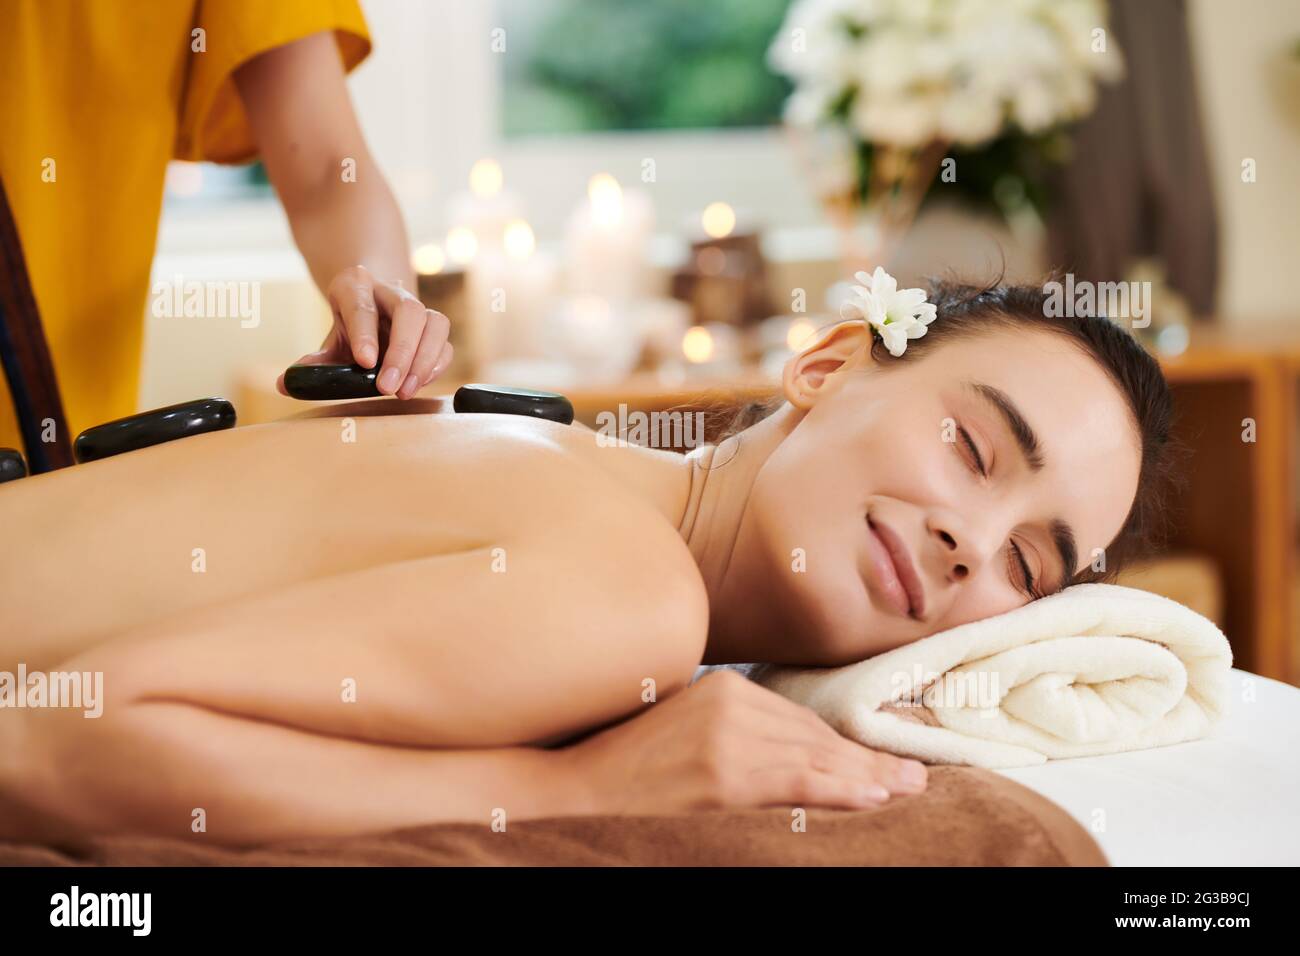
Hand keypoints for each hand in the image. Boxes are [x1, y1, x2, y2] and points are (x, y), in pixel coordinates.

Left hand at [277, 264, 453, 399]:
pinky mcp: (434, 327)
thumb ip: (313, 362)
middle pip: (409, 312)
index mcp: (356, 286)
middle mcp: (391, 291)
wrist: (374, 304)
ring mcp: (418, 307)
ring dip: (424, 360)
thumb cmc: (350, 327)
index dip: (365, 334)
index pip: (362, 307)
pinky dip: (435, 366)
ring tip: (404, 391)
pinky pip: (445, 343)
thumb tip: (285, 384)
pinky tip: (418, 384)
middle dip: (401, 352)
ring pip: (434, 322)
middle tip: (387, 388)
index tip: (365, 363)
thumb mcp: (329, 339)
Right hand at [562, 669, 927, 814]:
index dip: (845, 744)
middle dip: (867, 760)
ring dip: (866, 778)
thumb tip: (799, 748)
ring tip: (906, 790)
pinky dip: (841, 790)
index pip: (800, 719)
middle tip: (915, 776)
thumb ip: (736, 725)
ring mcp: (729, 739)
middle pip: (815, 738)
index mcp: (724, 686)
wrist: (576, 788)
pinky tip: (873, 797)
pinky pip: (798, 784)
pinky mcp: (725, 777)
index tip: (883, 757)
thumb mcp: (687, 725)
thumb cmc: (628, 762)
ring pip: (815, 759)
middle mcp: (731, 703)